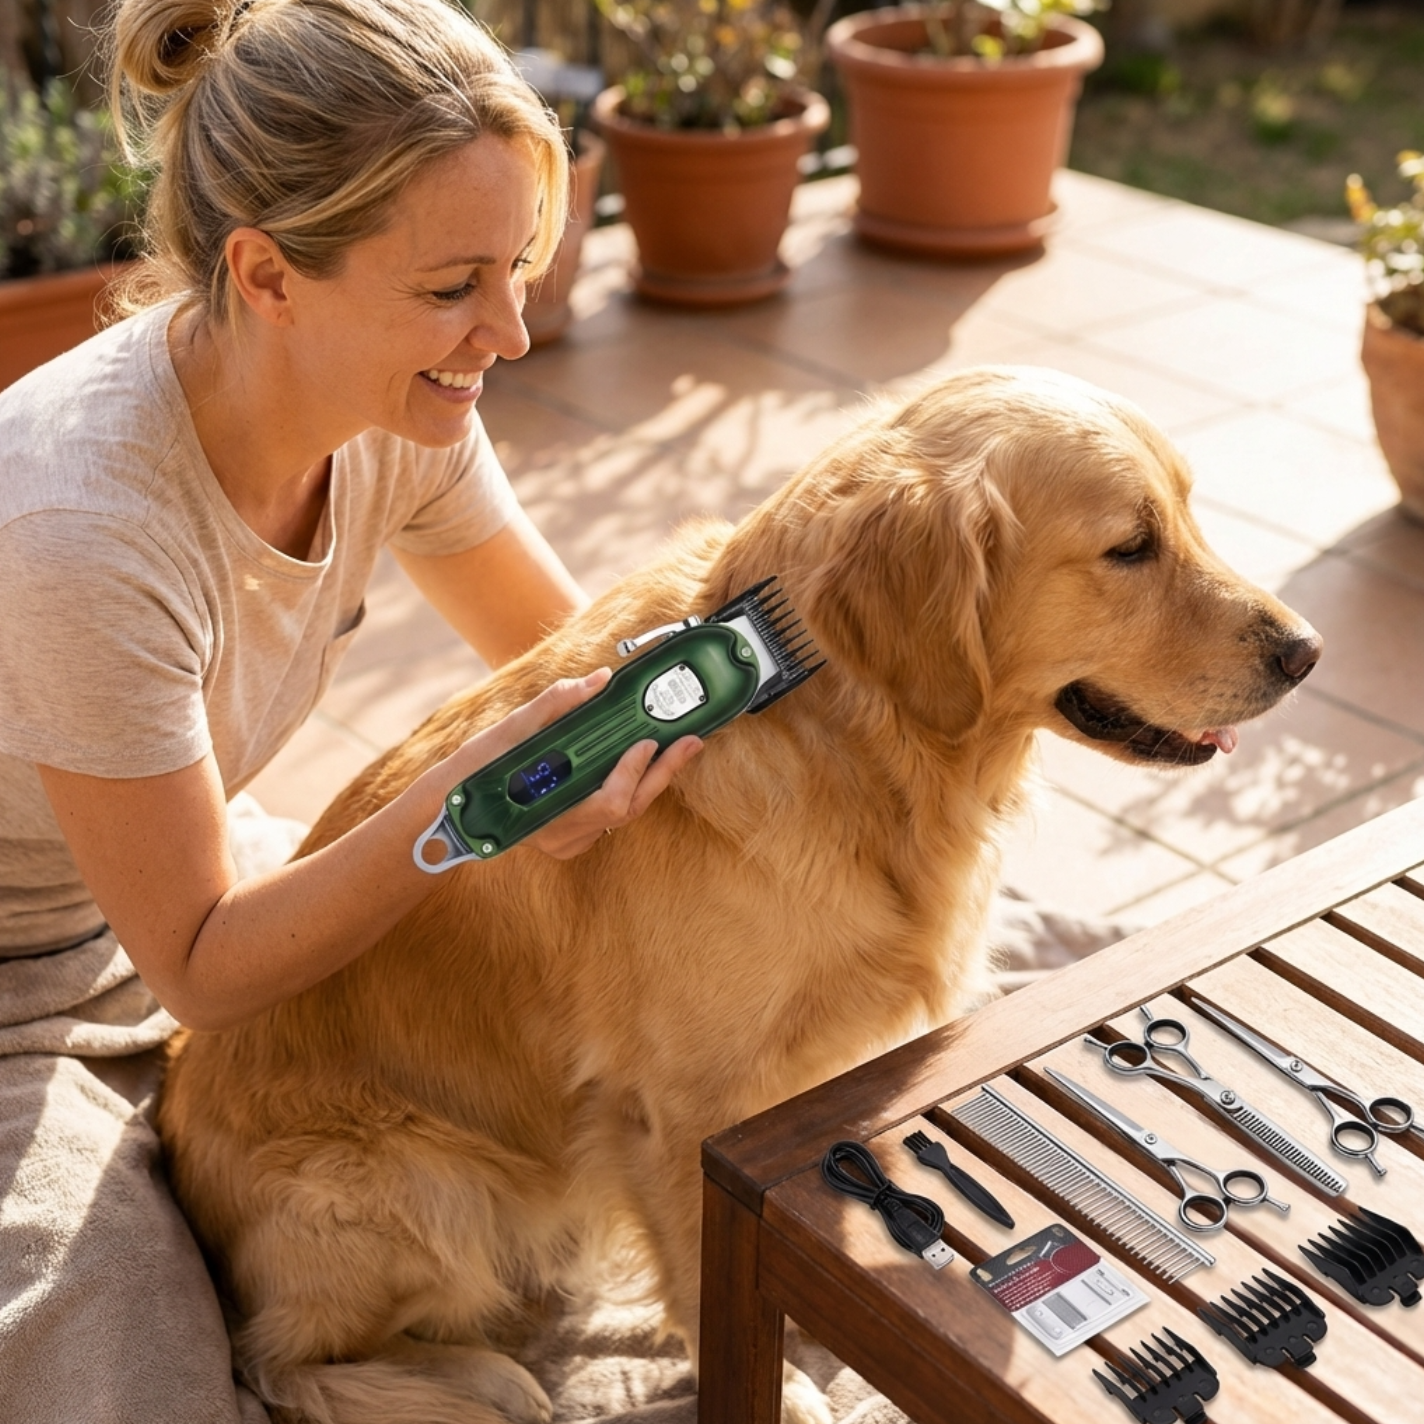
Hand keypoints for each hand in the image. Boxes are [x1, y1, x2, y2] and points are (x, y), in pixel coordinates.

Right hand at [435, 669, 702, 860]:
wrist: (448, 810)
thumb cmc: (474, 772)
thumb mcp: (509, 732)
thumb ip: (554, 705)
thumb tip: (598, 681)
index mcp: (549, 820)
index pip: (608, 803)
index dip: (633, 772)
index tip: (648, 741)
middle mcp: (564, 839)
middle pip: (628, 810)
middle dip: (663, 773)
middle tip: (691, 741)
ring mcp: (570, 842)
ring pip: (625, 814)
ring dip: (653, 780)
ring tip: (679, 748)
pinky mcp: (573, 837)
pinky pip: (613, 813)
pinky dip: (632, 786)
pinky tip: (647, 763)